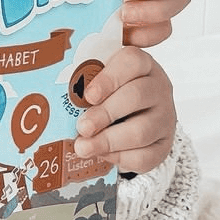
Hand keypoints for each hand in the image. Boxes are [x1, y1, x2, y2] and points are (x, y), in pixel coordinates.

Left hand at [71, 46, 175, 173]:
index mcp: (142, 64)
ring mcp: (164, 117)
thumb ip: (85, 75)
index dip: (109, 78)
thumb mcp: (101, 76)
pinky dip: (120, 158)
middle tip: (82, 126)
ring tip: (83, 147)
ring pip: (141, 131)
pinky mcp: (164, 144)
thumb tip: (54, 86)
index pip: (131, 61)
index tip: (88, 95)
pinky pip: (146, 156)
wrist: (136, 117)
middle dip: (105, 114)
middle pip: (136, 96)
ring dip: (108, 141)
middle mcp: (158, 88)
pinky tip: (102, 155)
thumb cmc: (112, 92)